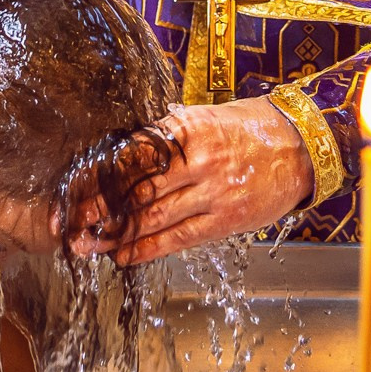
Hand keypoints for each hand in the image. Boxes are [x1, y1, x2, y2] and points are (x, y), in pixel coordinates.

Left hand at [68, 96, 314, 266]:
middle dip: (96, 209)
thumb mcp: (207, 115)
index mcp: (187, 127)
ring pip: (151, 217)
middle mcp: (197, 160)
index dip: (96, 176)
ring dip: (114, 234)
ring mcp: (212, 192)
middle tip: (66, 223)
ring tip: (85, 245)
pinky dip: (147, 248)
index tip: (71, 190)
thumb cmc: (252, 126)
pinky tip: (123, 255)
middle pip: (134, 189)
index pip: (129, 156)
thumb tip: (126, 148)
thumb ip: (169, 134)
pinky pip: (178, 238)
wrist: (305, 146)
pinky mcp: (225, 220)